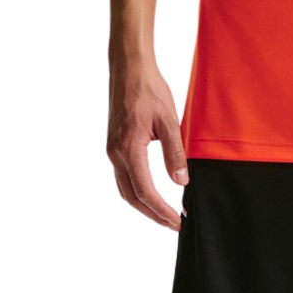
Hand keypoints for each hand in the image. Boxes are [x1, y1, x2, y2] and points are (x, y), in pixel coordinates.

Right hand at [106, 62, 188, 229]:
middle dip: (152, 214)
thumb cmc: (149, 89)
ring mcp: (112, 149)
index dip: (161, 211)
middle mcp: (115, 154)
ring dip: (143, 205)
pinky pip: (123, 175)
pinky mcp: (114, 144)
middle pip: (131, 197)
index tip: (177, 221)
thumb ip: (175, 152)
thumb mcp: (169, 120)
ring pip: (125, 188)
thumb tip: (181, 182)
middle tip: (173, 223)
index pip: (145, 192)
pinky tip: (150, 191)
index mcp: (128, 149)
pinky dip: (136, 189)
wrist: (129, 68)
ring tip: (163, 213)